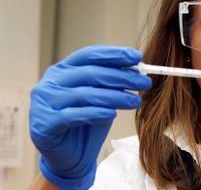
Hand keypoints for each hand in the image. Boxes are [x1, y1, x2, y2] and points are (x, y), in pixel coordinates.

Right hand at [29, 46, 151, 189]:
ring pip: (85, 94)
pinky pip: (73, 115)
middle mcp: (51, 82)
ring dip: (115, 96)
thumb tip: (138, 70)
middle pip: (90, 73)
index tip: (137, 57)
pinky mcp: (44, 124)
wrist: (69, 157)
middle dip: (121, 77)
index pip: (90, 55)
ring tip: (135, 101)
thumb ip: (112, 83)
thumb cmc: (86, 122)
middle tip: (144, 82)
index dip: (114, 55)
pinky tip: (112, 114)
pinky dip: (95, 113)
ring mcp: (44, 102)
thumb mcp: (101, 98)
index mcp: (63, 69)